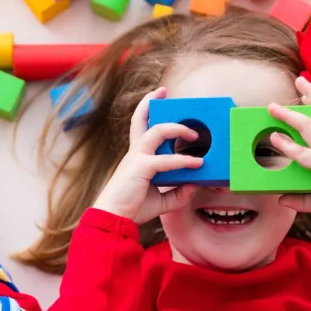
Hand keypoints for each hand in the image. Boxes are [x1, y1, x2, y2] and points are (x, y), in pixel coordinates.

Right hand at [92, 87, 202, 223]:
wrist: (113, 219)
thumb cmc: (132, 208)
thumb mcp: (161, 201)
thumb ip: (178, 193)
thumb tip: (195, 185)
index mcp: (136, 157)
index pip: (141, 128)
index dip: (147, 111)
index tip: (158, 98)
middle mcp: (135, 152)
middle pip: (140, 119)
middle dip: (151, 101)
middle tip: (164, 91)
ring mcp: (137, 158)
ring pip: (157, 131)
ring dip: (178, 128)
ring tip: (194, 135)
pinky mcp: (141, 168)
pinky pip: (166, 160)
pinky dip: (183, 161)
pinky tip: (197, 164)